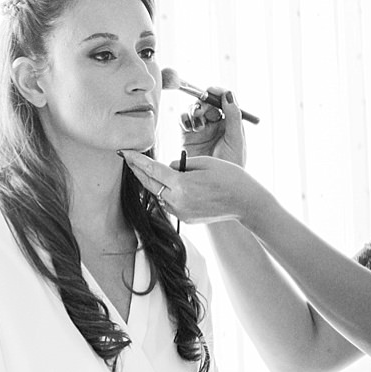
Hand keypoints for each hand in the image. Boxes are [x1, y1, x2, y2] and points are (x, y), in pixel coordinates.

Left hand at [120, 149, 268, 226]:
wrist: (246, 203)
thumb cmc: (229, 177)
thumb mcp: (204, 162)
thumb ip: (179, 165)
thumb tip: (165, 168)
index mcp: (181, 184)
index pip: (151, 170)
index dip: (136, 160)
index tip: (124, 152)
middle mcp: (177, 201)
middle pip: (149, 183)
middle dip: (137, 170)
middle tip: (127, 158)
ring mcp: (180, 212)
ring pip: (158, 194)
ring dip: (153, 182)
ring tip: (147, 169)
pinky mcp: (185, 219)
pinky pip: (169, 203)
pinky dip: (166, 193)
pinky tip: (169, 185)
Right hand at [179, 88, 246, 166]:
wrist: (216, 185)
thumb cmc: (232, 165)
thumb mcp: (235, 140)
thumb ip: (233, 117)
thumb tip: (229, 94)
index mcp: (230, 122)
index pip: (224, 102)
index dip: (217, 93)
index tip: (211, 90)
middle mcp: (215, 124)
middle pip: (207, 104)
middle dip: (203, 103)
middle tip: (202, 109)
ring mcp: (201, 130)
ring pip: (194, 111)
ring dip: (194, 111)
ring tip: (197, 122)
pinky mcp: (187, 136)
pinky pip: (184, 121)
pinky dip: (184, 119)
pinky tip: (189, 126)